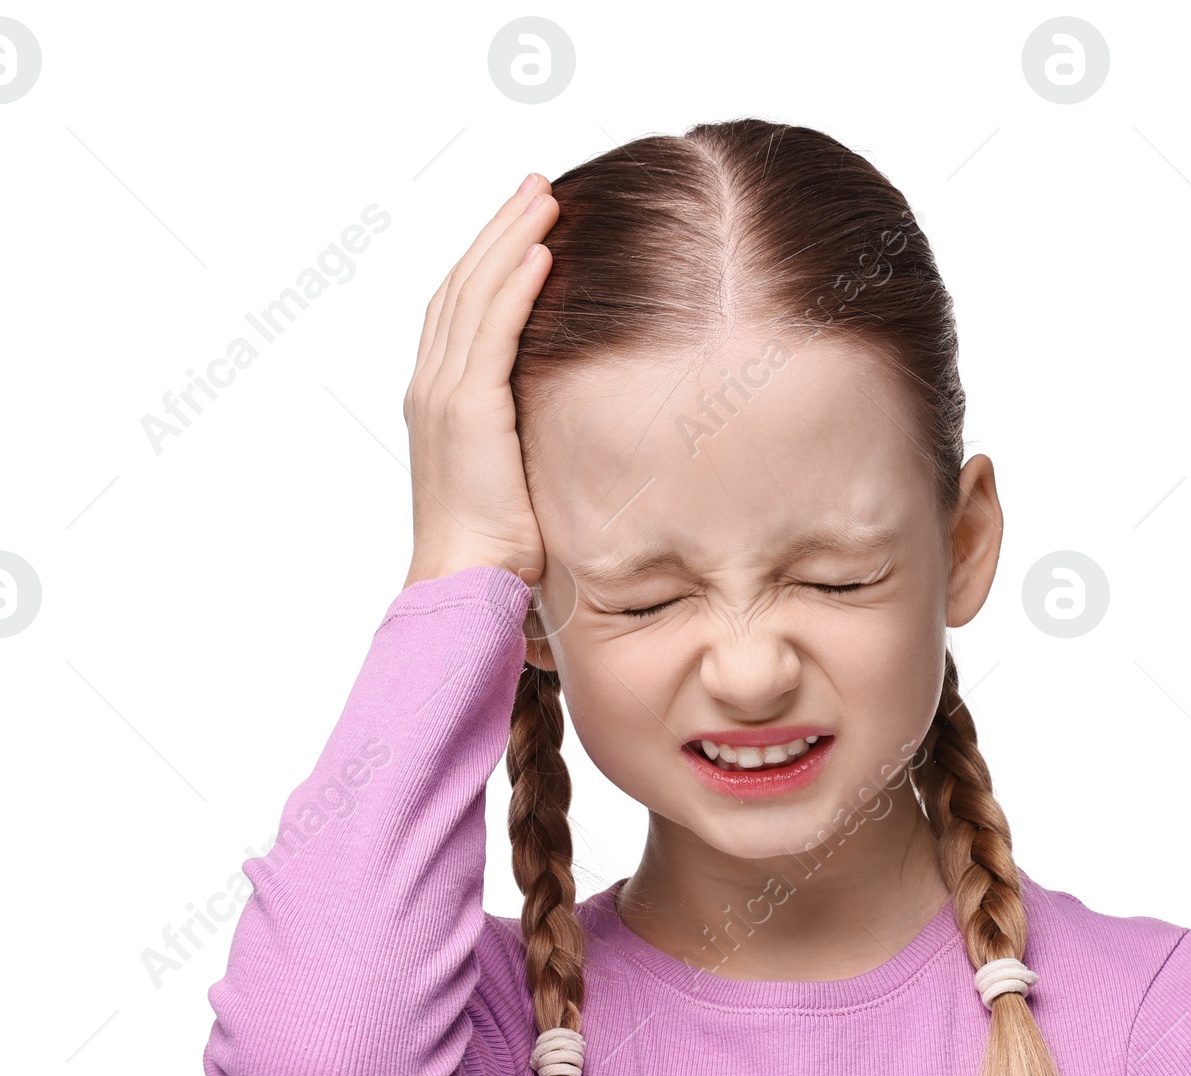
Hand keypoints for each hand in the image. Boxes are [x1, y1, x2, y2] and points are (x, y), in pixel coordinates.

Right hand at [402, 174, 559, 587]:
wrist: (463, 580)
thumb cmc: (493, 548)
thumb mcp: (510, 477)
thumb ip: (522, 438)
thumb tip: (564, 426)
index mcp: (439, 399)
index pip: (460, 309)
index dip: (489, 259)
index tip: (524, 224)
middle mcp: (432, 386)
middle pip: (463, 284)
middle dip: (499, 230)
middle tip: (534, 186)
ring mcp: (444, 394)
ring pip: (475, 294)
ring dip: (510, 239)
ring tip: (543, 198)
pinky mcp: (467, 408)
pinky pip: (491, 331)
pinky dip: (513, 286)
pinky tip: (540, 252)